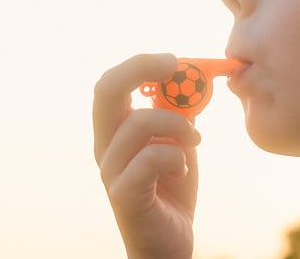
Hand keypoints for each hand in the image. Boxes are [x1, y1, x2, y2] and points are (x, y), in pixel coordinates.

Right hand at [93, 53, 201, 258]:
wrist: (168, 244)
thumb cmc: (171, 190)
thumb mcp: (177, 142)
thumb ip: (177, 113)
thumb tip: (191, 77)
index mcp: (114, 130)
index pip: (110, 83)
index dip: (139, 63)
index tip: (174, 59)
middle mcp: (105, 145)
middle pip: (106, 90)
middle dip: (141, 68)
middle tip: (174, 65)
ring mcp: (111, 170)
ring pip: (138, 122)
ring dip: (178, 124)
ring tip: (195, 141)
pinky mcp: (124, 195)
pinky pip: (151, 158)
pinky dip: (176, 157)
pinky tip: (183, 172)